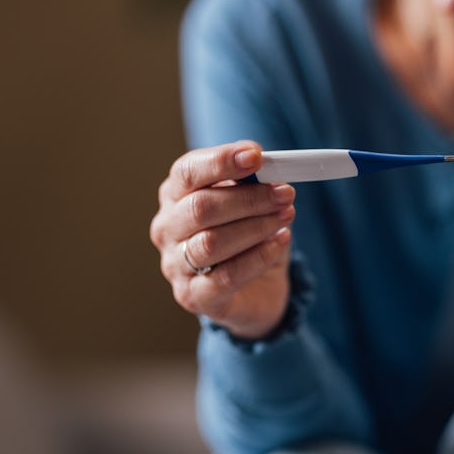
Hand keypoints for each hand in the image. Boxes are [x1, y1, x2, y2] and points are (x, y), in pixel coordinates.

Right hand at [150, 141, 295, 339]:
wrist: (255, 290)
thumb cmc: (248, 236)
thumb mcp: (251, 202)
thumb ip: (251, 180)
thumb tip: (263, 161)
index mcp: (175, 195)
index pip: (187, 172)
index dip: (221, 161)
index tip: (257, 156)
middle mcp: (167, 229)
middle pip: (201, 207)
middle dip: (249, 198)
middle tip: (285, 193)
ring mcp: (175, 265)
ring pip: (211, 243)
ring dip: (256, 226)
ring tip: (287, 216)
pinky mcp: (194, 297)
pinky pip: (227, 276)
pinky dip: (259, 256)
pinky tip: (280, 241)